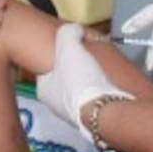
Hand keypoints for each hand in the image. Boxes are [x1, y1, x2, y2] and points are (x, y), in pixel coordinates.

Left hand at [36, 23, 131, 137]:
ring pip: (79, 91)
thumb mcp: (69, 46)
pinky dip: (99, 92)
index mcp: (43, 89)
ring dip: (88, 81)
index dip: (59, 55)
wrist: (103, 111)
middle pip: (64, 79)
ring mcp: (74, 115)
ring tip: (101, 70)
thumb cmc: (79, 80)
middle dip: (75, 68)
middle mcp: (55, 105)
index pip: (46, 68)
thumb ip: (69, 32)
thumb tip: (75, 30)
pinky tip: (108, 85)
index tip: (72, 49)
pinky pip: (94, 101)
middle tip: (88, 58)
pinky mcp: (92, 121)